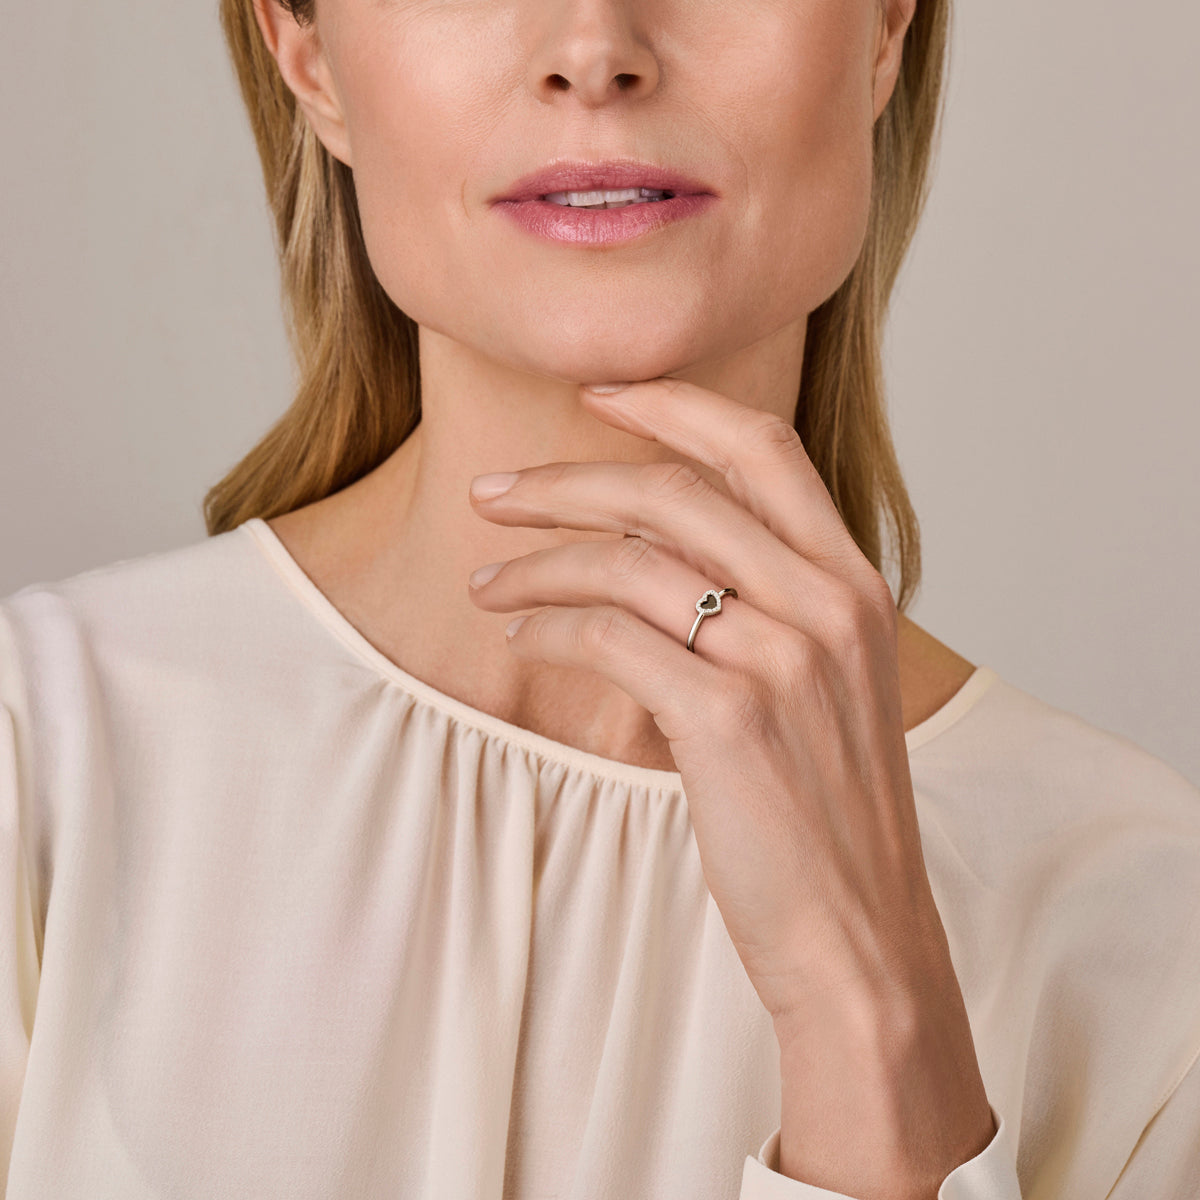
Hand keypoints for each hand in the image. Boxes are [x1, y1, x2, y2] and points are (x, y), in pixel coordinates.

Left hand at [466, 377, 953, 1028]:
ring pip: (629, 562)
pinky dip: (550, 627)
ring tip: (485, 579)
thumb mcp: (820, 687)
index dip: (676, 407)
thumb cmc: (825, 813)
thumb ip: (764, 606)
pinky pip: (610, 638)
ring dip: (539, 563)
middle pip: (676, 490)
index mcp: (854, 582)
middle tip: (493, 492)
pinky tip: (521, 636)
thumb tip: (651, 551)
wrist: (860, 936)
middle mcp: (826, 603)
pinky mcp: (731, 718)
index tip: (600, 395)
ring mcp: (783, 657)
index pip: (763, 447)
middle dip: (568, 478)